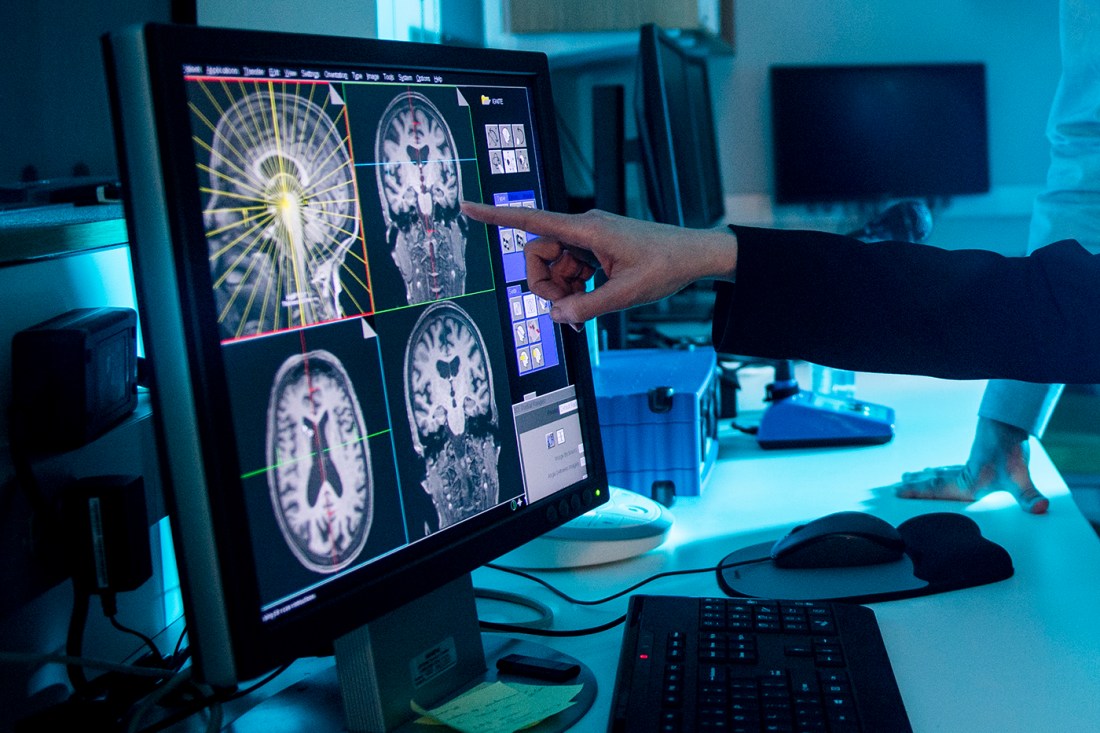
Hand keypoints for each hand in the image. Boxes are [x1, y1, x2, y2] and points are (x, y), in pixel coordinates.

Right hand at [461, 202, 736, 325]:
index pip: (532, 221)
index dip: (497, 217)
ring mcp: (588, 239)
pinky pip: (569, 268)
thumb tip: (555, 316)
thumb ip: (587, 307)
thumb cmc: (665, 265)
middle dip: (543, 283)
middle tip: (566, 308)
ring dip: (561, 289)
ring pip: (553, 265)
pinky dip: (573, 288)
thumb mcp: (626, 294)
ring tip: (585, 307)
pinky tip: (590, 301)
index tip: (468, 208)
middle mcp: (582, 229)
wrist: (693, 255)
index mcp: (586, 230)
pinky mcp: (594, 249)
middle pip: (537, 253)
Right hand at [892, 417, 1048, 513]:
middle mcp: (964, 474)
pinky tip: (940, 469)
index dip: (917, 492)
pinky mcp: (976, 458)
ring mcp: (968, 465)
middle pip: (934, 480)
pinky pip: (951, 468)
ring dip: (925, 476)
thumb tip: (1040, 508)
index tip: (899, 491)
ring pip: (941, 472)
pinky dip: (940, 470)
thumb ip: (1029, 495)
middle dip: (916, 486)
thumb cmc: (1011, 451)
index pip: (937, 489)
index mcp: (968, 483)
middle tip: (897, 487)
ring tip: (910, 476)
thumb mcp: (1020, 477)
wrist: (1009, 424)